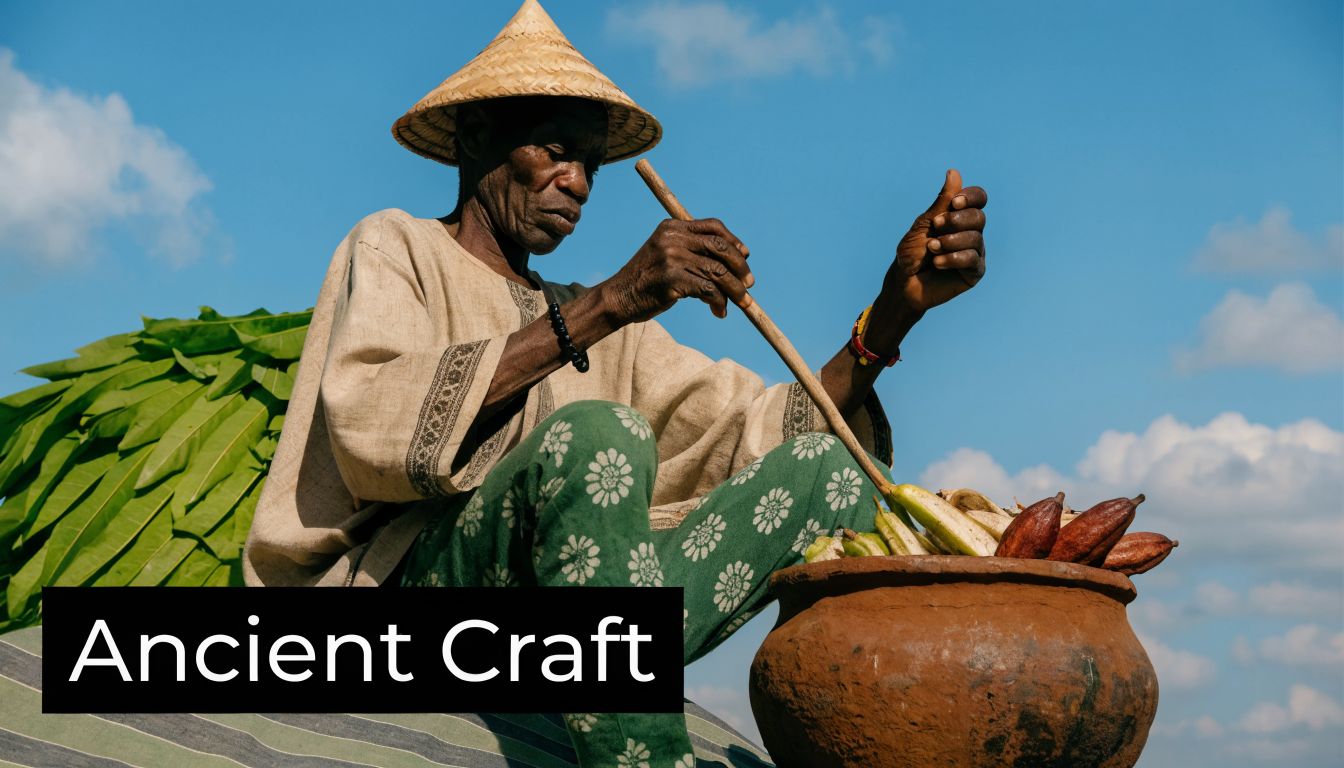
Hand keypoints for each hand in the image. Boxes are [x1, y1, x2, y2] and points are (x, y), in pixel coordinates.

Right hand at [598, 218, 752, 324]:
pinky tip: (719, 312)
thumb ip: (693, 254)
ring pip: (718, 272)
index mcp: (672, 228)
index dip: (733, 241)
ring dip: (734, 290)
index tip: (745, 256)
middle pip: (720, 248)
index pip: (713, 227)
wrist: (618, 298)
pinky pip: (708, 290)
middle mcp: (672, 239)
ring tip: (741, 302)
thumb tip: (734, 265)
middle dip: (740, 267)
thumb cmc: (647, 281)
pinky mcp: (672, 279)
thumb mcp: (667, 257)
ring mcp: (672, 257)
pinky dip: (719, 302)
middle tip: (749, 284)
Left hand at [887, 169, 987, 312]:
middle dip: (956, 220)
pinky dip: (953, 258)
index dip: (971, 197)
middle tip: (936, 227)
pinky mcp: (974, 272)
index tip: (953, 203)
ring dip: (950, 241)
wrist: (904, 283)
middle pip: (979, 216)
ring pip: (976, 238)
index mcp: (960, 216)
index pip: (979, 198)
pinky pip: (973, 259)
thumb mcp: (924, 224)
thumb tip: (953, 172)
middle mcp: (972, 232)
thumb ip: (942, 202)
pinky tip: (937, 262)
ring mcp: (975, 252)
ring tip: (932, 249)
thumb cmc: (911, 253)